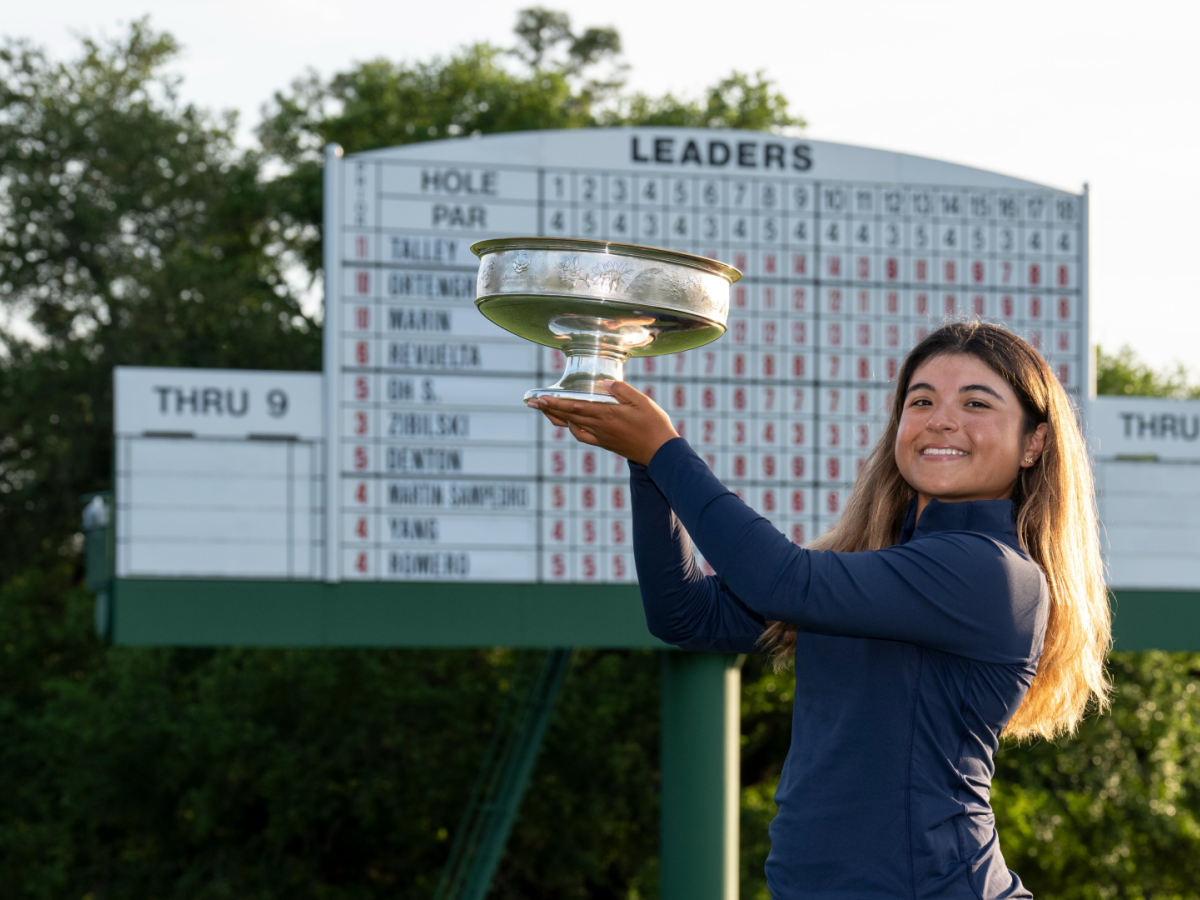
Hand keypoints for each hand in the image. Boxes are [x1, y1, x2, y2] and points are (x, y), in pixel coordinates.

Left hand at [528, 381, 678, 465]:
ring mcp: (601, 437)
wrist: (661, 453)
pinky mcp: (605, 443)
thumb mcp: (642, 401)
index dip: (556, 403)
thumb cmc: (654, 425)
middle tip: (532, 402)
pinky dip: (573, 429)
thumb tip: (604, 382)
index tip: (540, 398)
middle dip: (549, 409)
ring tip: (547, 410)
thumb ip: (622, 390)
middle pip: (568, 417)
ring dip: (558, 418)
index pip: (575, 407)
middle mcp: (600, 427)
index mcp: (607, 415)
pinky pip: (583, 436)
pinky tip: (570, 423)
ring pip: (573, 427)